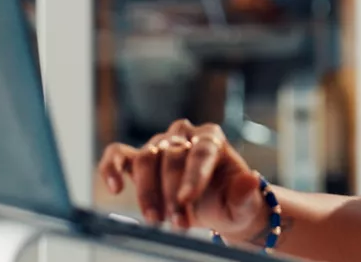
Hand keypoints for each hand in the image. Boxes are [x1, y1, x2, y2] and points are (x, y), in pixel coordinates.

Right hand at [98, 120, 266, 236]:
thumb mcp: (245, 204)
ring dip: (148, 192)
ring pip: (146, 158)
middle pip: (171, 156)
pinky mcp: (138, 159)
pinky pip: (118, 155)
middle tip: (176, 224)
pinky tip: (115, 187)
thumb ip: (246, 194)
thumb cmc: (233, 202)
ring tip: (156, 220)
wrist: (219, 208)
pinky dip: (111, 168)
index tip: (185, 201)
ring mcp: (160, 144)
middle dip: (171, 193)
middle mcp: (185, 135)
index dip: (192, 176)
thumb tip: (249, 179)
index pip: (201, 151)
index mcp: (213, 139)